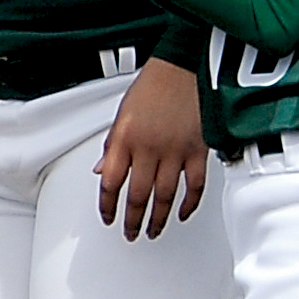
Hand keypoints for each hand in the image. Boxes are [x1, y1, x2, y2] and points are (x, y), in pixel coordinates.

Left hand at [94, 55, 208, 237]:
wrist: (185, 65)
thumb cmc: (153, 84)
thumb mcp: (122, 113)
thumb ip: (112, 145)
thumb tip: (100, 171)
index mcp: (125, 138)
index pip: (110, 182)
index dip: (107, 205)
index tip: (108, 218)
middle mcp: (148, 148)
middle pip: (138, 195)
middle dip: (133, 220)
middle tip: (131, 234)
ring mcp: (175, 151)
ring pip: (165, 196)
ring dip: (158, 218)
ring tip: (153, 231)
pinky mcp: (198, 150)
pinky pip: (195, 185)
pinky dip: (189, 203)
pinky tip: (182, 213)